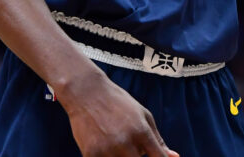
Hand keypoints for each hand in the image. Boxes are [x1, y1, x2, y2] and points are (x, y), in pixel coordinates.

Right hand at [58, 69, 178, 156]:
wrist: (86, 92)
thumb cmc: (118, 102)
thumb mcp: (143, 115)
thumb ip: (158, 139)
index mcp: (141, 131)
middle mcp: (125, 142)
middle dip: (139, 156)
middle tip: (133, 144)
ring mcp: (107, 150)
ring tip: (118, 142)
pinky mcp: (90, 154)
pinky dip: (108, 156)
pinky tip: (105, 143)